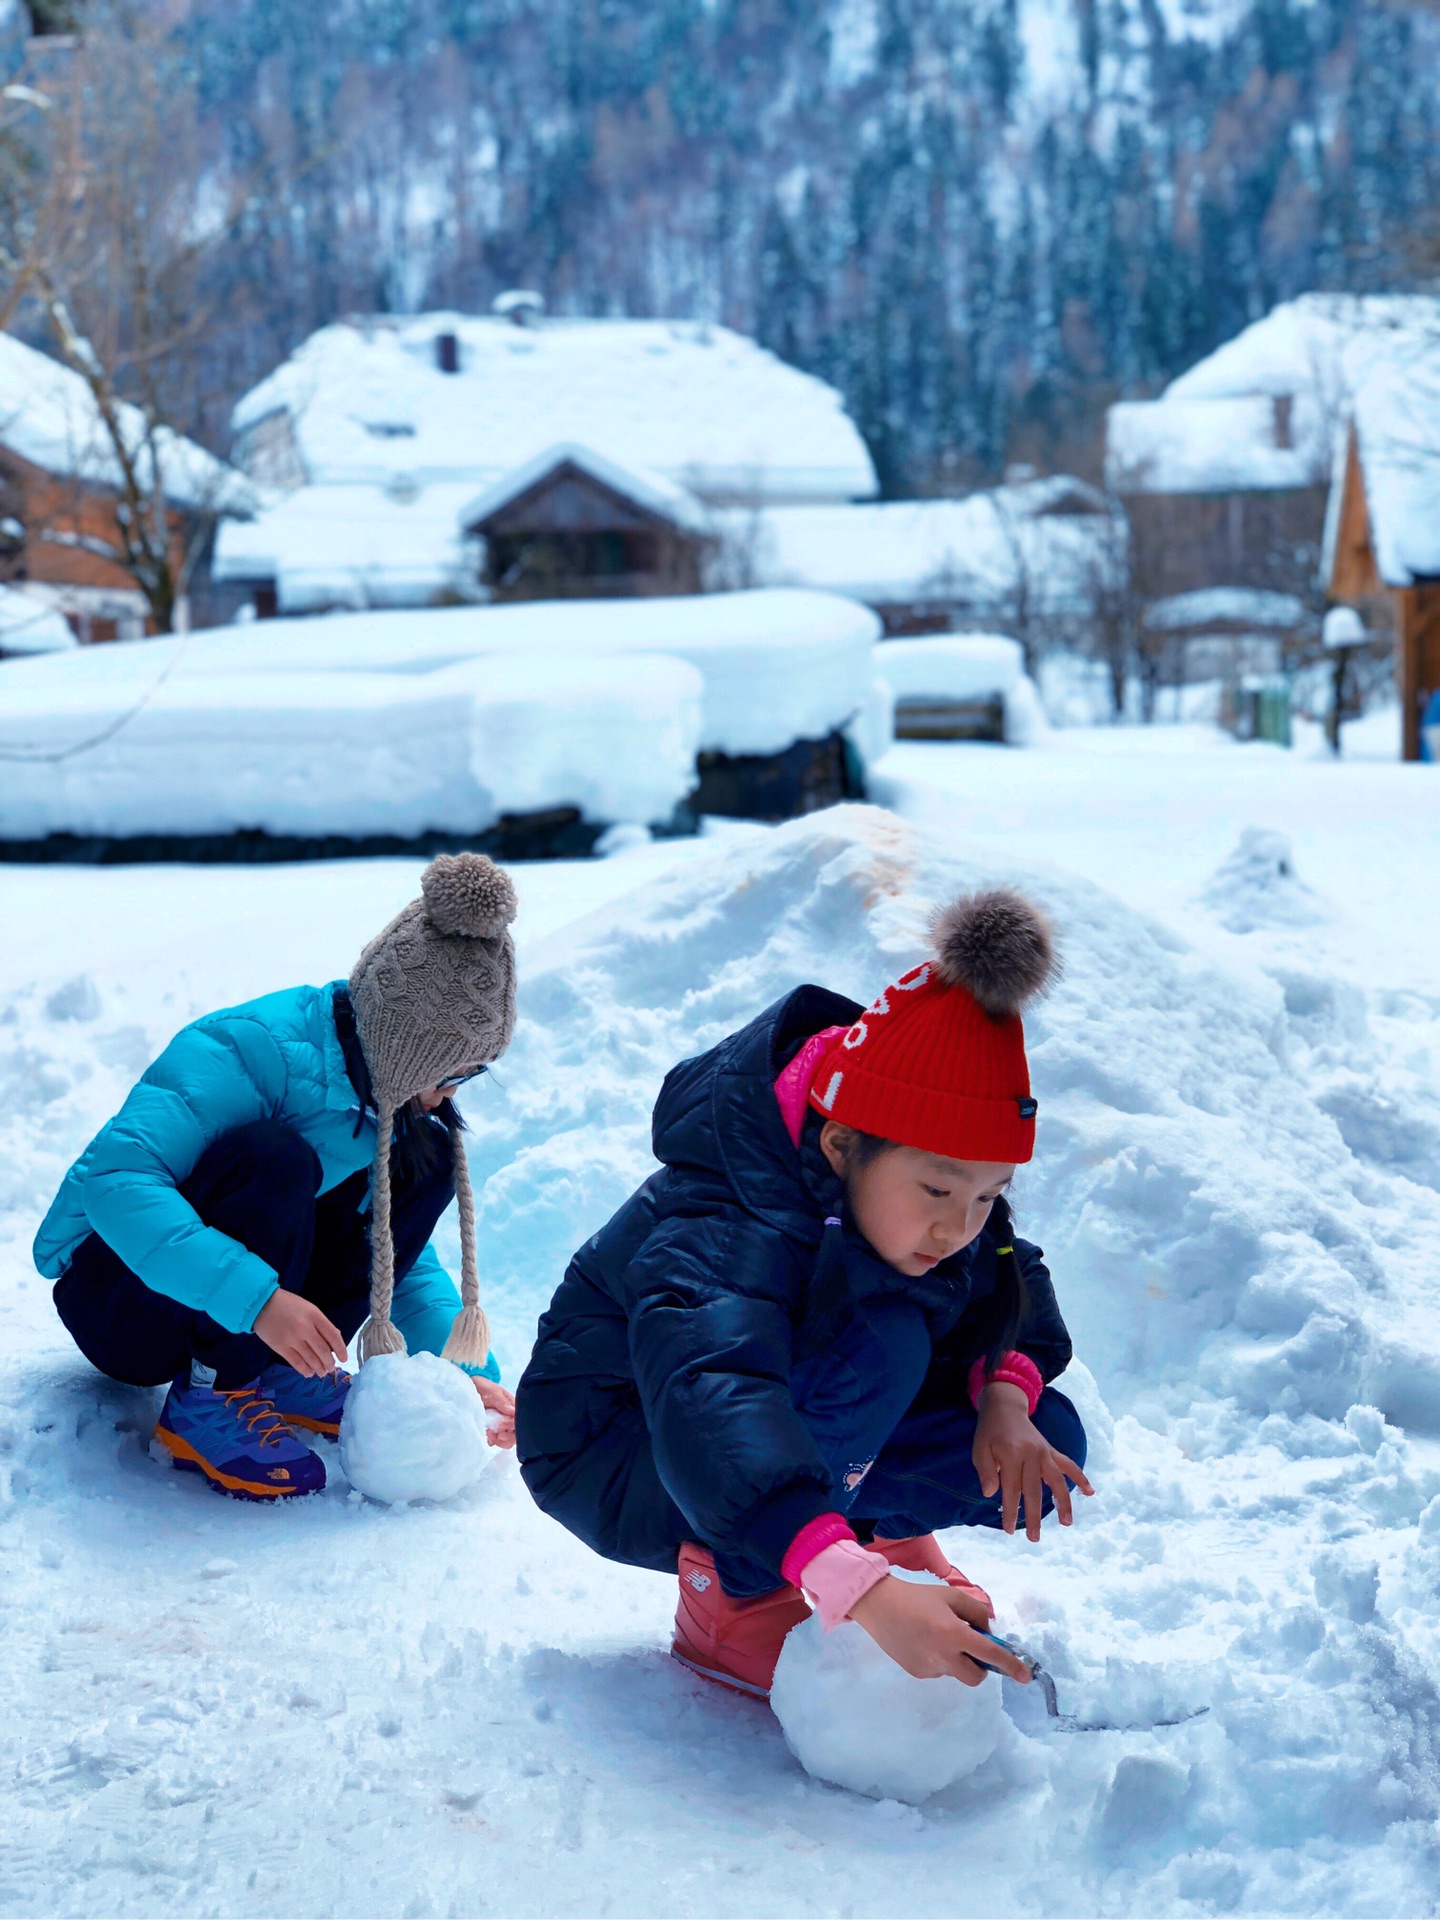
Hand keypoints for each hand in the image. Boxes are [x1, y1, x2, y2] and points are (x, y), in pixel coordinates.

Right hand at [253, 1291, 346, 1376]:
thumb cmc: (288, 1304)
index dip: (341, 1349)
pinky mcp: (280, 1347)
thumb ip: (321, 1322)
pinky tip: (309, 1373)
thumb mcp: (309, 1308)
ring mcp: (292, 1339)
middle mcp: (305, 1328)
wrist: (261, 1304)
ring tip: (322, 1373)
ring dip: (318, 1368)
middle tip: (331, 1368)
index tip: (344, 1359)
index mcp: (315, 1315)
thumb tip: (334, 1338)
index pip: (333, 1335)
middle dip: (329, 1362)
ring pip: (310, 1359)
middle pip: (322, 1350)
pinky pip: (296, 1362)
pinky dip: (304, 1370)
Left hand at [473, 1376, 515, 1448]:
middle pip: (517, 1434)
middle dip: (508, 1437)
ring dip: (500, 1441)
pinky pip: (497, 1441)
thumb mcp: (492, 1392)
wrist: (469, 1389)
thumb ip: (502, 1402)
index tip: (500, 1424)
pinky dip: (493, 1441)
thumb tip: (514, 1413)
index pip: (520, 1420)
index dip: (512, 1425)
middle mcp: (510, 1417)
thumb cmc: (483, 1387)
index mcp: (514, 1407)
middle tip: (495, 1433)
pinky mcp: (493, 1431)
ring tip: (489, 1434)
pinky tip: (486, 1436)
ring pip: (508, 1440)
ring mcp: (502, 1425)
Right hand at [849, 1575, 1031, 1686]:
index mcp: (953, 1633)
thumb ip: (975, 1612)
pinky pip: (939, 1670)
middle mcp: (943, 1656)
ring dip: (957, 1660)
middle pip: (976, 1676)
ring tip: (937, 1636)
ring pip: (956, 1672)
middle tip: (972, 1647)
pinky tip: (923, 1642)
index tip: (1026, 1676)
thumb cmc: (917, 1596)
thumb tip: (987, 1632)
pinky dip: (940, 1660)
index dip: (1010, 1665)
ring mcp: (929, 1668)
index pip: (990, 1654)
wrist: (878, 1605)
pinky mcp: (917, 1673)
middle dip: (981, 1666)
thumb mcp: (950, 1596)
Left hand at [973, 1380, 1093, 1540]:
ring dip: (1063, 1503)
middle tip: (1034, 1539)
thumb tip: (990, 1494)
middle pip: (1034, 1491)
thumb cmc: (990, 1431)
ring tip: (1067, 1523)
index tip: (1009, 1530)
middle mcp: (1031, 1455)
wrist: (1005, 1407)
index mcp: (1011, 1455)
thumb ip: (984, 1471)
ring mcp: (1044, 1453)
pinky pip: (1068, 1465)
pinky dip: (1080, 1478)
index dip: (1010, 1511)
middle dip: (1034, 1516)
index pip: (1011, 1489)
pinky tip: (1090, 1492)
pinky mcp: (1051, 1451)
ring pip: (1057, 1481)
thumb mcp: (979, 1448)